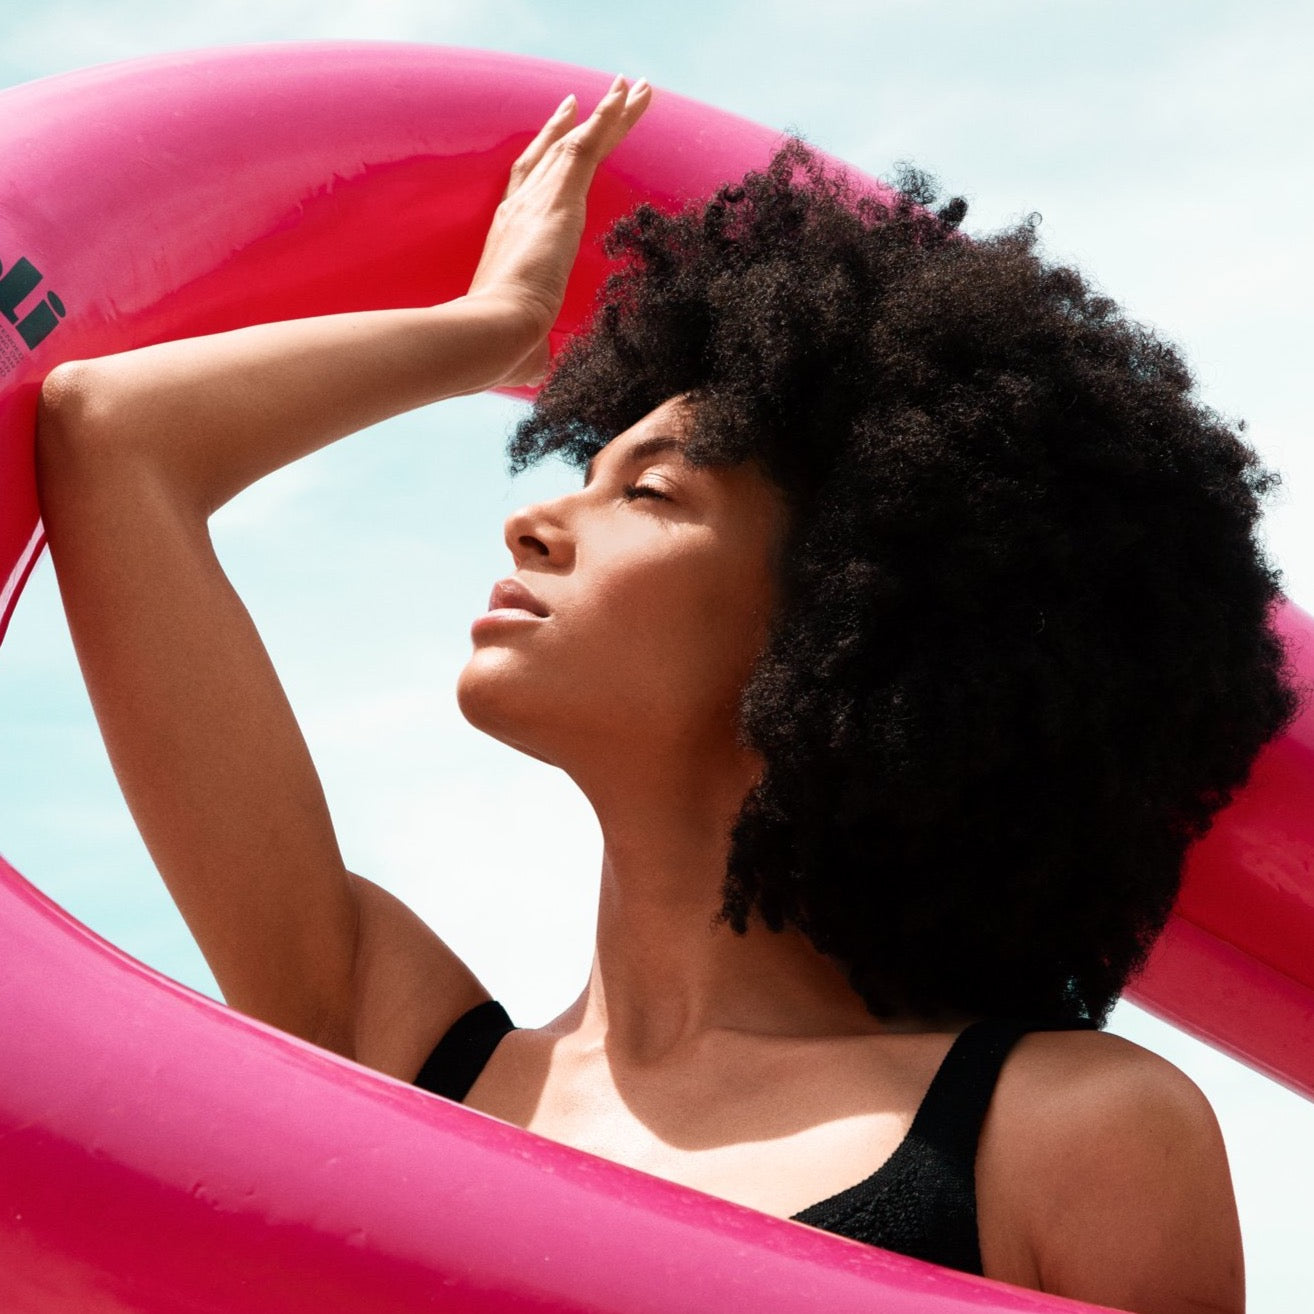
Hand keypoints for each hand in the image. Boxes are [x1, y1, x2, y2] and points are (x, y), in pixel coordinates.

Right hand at [467, 74, 651, 385]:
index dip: (536, 167)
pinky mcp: (561, 198)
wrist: (494, 335)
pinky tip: (633, 95)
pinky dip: (614, 117)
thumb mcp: (524, 348)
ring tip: (632, 87)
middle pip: (546, 156)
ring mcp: (538, 200)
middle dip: (565, 128)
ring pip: (577, 142)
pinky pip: (593, 144)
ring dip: (606, 113)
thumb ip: (535, 352)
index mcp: (507, 242)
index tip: (549, 148)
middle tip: (580, 102)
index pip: (523, 192)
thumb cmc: (500, 350)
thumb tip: (540, 373)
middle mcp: (518, 210)